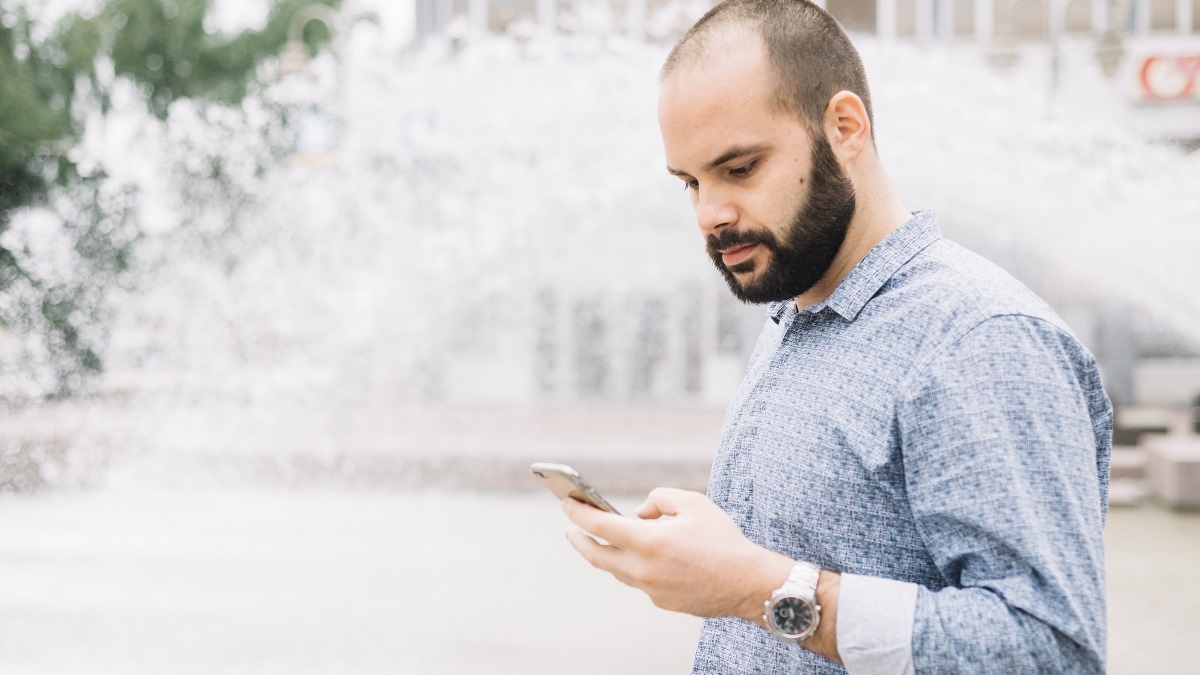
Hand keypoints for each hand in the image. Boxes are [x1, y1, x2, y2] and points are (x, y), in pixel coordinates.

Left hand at [562, 487, 793, 620]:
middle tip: (570, 528)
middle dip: (579, 539)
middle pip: (597, 555)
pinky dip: (634, 566)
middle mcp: (642, 569)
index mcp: (647, 541)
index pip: (599, 525)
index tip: (567, 503)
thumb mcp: (693, 503)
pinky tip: (642, 556)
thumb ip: (659, 498)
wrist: (747, 583)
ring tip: (602, 539)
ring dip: (606, 553)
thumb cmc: (722, 540)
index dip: (579, 512)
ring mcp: (650, 589)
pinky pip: (640, 580)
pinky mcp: (661, 601)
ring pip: (617, 570)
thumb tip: (640, 513)